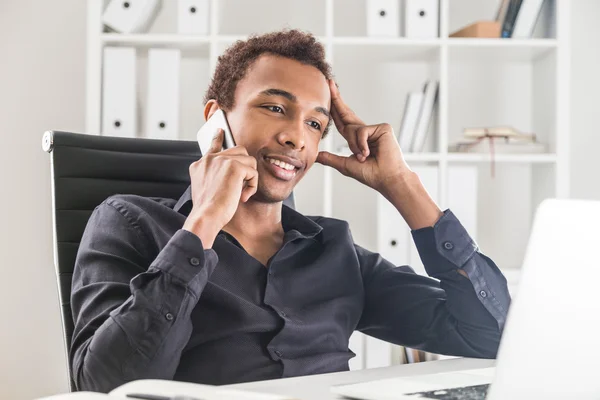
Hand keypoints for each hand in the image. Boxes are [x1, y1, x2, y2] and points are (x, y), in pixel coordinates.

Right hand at [183, 129, 257, 246]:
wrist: (206, 215)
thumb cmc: (208, 210)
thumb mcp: (206, 189)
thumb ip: (215, 176)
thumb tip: (233, 173)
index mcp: (200, 164)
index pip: (212, 146)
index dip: (218, 138)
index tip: (221, 130)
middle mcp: (210, 159)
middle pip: (238, 151)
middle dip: (245, 167)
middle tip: (241, 186)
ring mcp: (221, 160)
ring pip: (248, 161)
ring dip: (249, 178)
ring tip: (241, 193)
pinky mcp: (234, 166)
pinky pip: (253, 172)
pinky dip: (252, 186)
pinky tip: (243, 196)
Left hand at [316, 79, 410, 196]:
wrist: (387, 179)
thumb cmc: (371, 174)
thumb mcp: (345, 165)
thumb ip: (331, 159)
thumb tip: (316, 156)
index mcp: (357, 140)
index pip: (342, 122)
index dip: (334, 109)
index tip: (327, 95)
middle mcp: (366, 132)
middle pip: (346, 113)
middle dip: (336, 99)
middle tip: (329, 82)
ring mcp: (375, 129)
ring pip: (353, 129)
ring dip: (354, 145)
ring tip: (364, 157)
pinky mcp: (383, 128)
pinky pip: (362, 131)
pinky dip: (362, 144)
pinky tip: (368, 153)